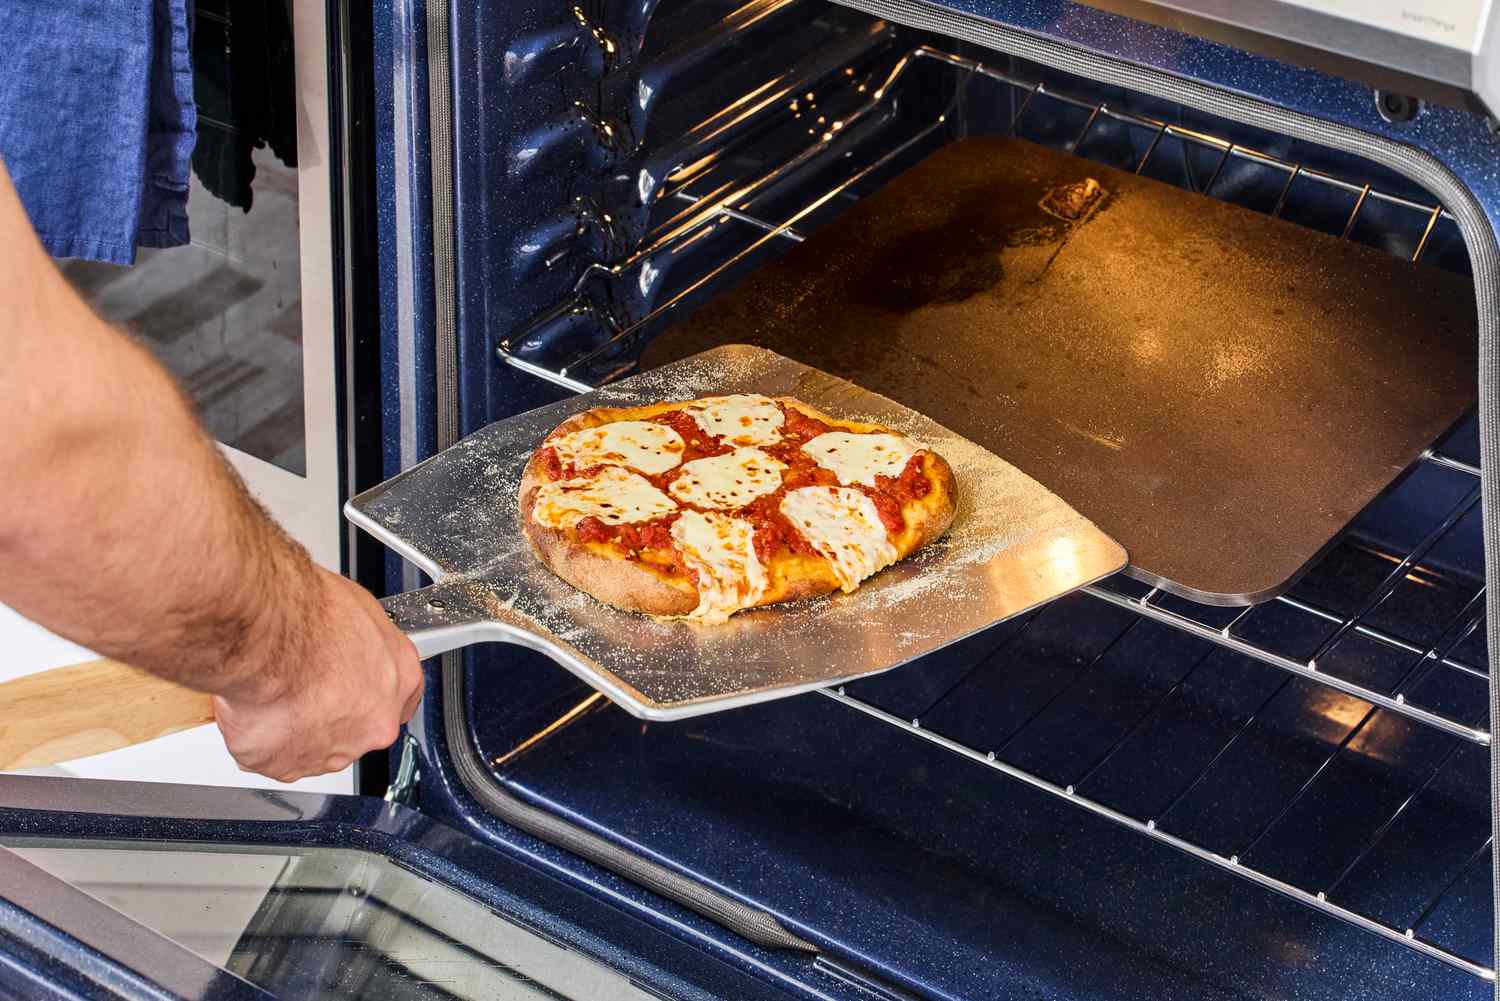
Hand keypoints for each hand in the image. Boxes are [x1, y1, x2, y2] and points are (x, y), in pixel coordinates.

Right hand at [212, 568, 423, 782]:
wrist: (267, 637)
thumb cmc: (311, 616)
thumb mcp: (359, 609)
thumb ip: (365, 640)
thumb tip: (355, 638)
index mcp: (400, 681)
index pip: (398, 696)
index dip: (371, 688)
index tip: (353, 681)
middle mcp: (374, 724)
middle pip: (357, 725)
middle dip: (333, 709)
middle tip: (305, 682)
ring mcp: (334, 750)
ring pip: (316, 744)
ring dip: (297, 725)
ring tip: (277, 691)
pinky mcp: (289, 766)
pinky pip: (277, 756)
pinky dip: (264, 738)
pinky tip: (259, 708)